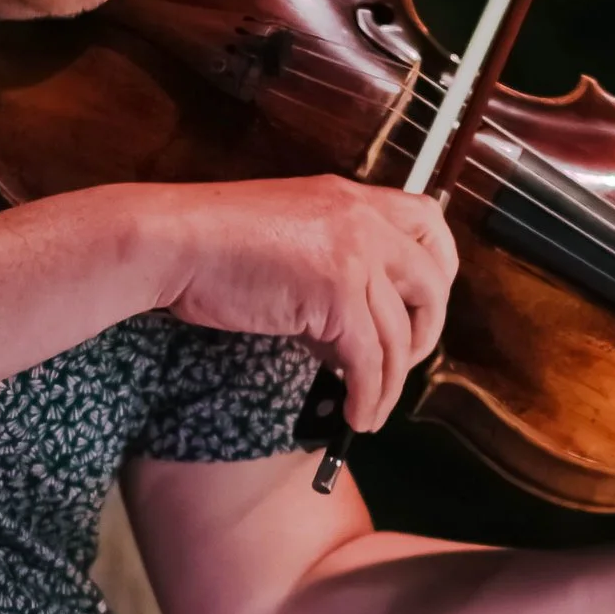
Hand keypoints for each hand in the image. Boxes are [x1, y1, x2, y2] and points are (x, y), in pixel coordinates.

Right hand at [149, 177, 457, 431]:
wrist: (174, 241)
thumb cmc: (211, 244)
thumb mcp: (288, 239)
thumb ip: (329, 272)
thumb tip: (348, 337)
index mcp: (352, 198)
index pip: (429, 220)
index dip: (440, 267)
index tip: (423, 304)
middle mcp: (363, 221)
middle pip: (431, 281)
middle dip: (425, 332)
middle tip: (402, 362)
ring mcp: (353, 256)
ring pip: (399, 334)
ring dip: (390, 384)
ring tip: (371, 411)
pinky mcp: (336, 295)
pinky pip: (368, 361)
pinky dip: (368, 396)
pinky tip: (355, 415)